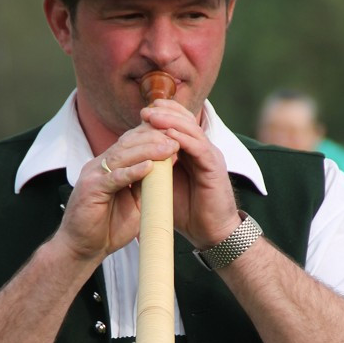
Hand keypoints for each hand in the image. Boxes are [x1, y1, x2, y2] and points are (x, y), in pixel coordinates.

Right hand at [55, 123, 179, 260]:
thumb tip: (165, 171)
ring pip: (122, 155)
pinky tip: (149, 167)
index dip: (153, 136)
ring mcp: (93, 175)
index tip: (177, 135)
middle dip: (154, 138)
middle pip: (128, 143)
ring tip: (169, 148)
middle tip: (178, 138)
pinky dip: (132, 172)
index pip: (132, 141)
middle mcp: (100, 166)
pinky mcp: (91, 189)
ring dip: (148, 150)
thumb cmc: (107, 227)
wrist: (82, 248)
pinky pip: (114, 177)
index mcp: (109, 166)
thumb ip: (145, 185)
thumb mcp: (133, 202)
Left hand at [141, 99, 239, 247]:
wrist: (210, 233)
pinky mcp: (215, 168)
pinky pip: (199, 147)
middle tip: (145, 109)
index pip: (178, 124)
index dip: (163, 114)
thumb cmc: (187, 212)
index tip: (143, 112)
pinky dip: (184, 139)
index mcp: (191, 152)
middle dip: (166, 112)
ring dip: (171, 121)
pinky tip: (169, 133)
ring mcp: (210, 156)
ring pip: (191, 130)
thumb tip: (128, 163)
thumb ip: (151, 171)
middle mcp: (202, 150)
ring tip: (152, 116)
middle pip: (186, 121)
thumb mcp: (163, 187)